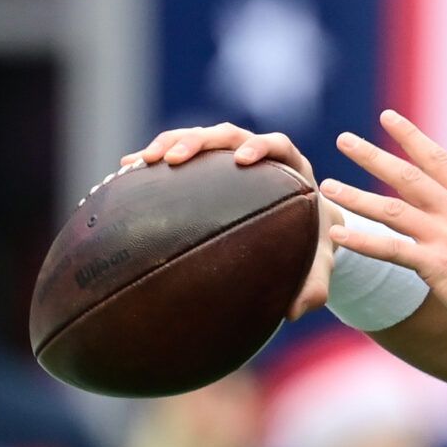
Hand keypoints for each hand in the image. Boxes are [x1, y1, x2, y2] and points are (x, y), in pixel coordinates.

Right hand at [121, 123, 343, 320]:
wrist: (304, 230)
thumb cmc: (312, 244)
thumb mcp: (318, 265)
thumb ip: (315, 286)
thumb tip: (296, 311)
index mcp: (293, 168)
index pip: (277, 145)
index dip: (260, 147)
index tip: (242, 159)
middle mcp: (260, 153)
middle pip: (230, 135)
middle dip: (201, 141)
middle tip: (176, 158)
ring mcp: (231, 155)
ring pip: (200, 138)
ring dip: (172, 143)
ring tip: (144, 160)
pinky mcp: (209, 165)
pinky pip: (180, 152)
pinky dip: (156, 157)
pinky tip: (128, 168)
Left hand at [321, 109, 446, 337]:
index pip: (438, 160)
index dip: (411, 137)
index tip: (388, 118)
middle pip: (407, 176)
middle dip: (372, 155)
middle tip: (344, 140)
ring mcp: (444, 236)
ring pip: (391, 209)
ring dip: (356, 197)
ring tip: (328, 188)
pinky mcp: (433, 264)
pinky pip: (390, 249)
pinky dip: (362, 241)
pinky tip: (337, 235)